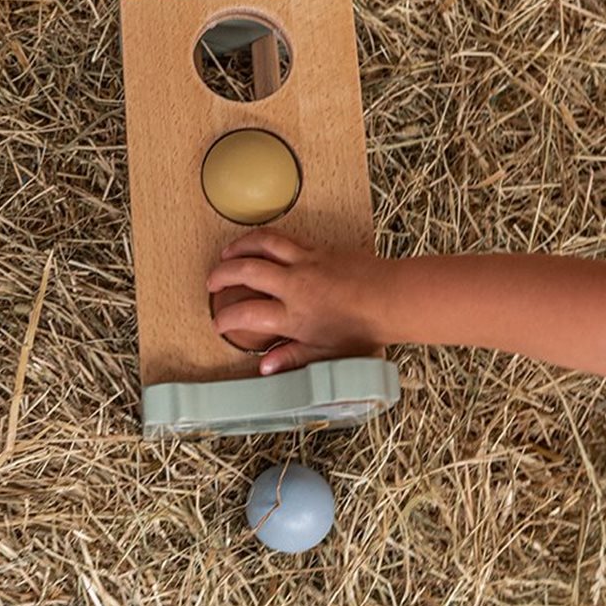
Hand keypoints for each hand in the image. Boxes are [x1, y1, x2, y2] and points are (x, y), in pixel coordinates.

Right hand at [207, 228, 389, 374]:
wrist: (393, 299)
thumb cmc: (364, 329)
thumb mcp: (326, 354)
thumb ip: (292, 358)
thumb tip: (265, 367)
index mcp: (294, 316)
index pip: (246, 314)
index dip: (225, 319)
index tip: (219, 323)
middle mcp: (295, 285)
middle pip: (246, 271)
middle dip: (222, 275)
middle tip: (212, 282)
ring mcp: (307, 262)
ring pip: (264, 244)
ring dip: (240, 246)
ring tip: (227, 253)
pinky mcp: (319, 249)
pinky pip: (286, 238)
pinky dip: (267, 239)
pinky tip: (262, 244)